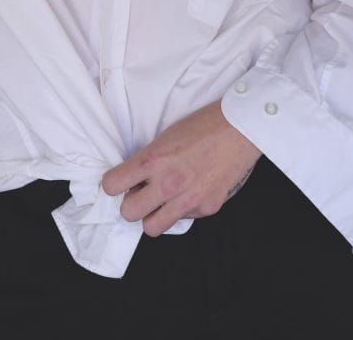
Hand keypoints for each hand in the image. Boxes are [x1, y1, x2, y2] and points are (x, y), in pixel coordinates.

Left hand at [101, 101, 260, 236]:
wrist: (240, 128)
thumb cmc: (204, 125)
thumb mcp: (165, 136)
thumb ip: (148, 160)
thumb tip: (134, 180)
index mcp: (153, 160)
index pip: (112, 185)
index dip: (113, 183)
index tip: (118, 182)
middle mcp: (168, 183)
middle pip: (128, 213)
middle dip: (131, 203)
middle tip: (140, 193)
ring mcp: (188, 199)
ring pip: (152, 228)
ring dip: (153, 215)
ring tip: (162, 200)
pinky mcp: (206, 208)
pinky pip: (183, 219)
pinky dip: (182, 210)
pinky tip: (191, 191)